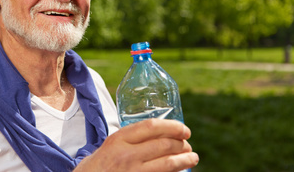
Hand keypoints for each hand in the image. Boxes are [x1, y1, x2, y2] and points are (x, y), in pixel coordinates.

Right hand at [75, 119, 198, 171]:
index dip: (173, 126)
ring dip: (185, 159)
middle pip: (164, 145)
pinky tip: (181, 171)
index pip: (152, 126)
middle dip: (182, 144)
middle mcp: (127, 155)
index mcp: (119, 139)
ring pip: (168, 164)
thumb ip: (131, 137)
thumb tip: (161, 132)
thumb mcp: (112, 144)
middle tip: (188, 144)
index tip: (184, 129)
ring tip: (193, 157)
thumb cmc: (101, 164)